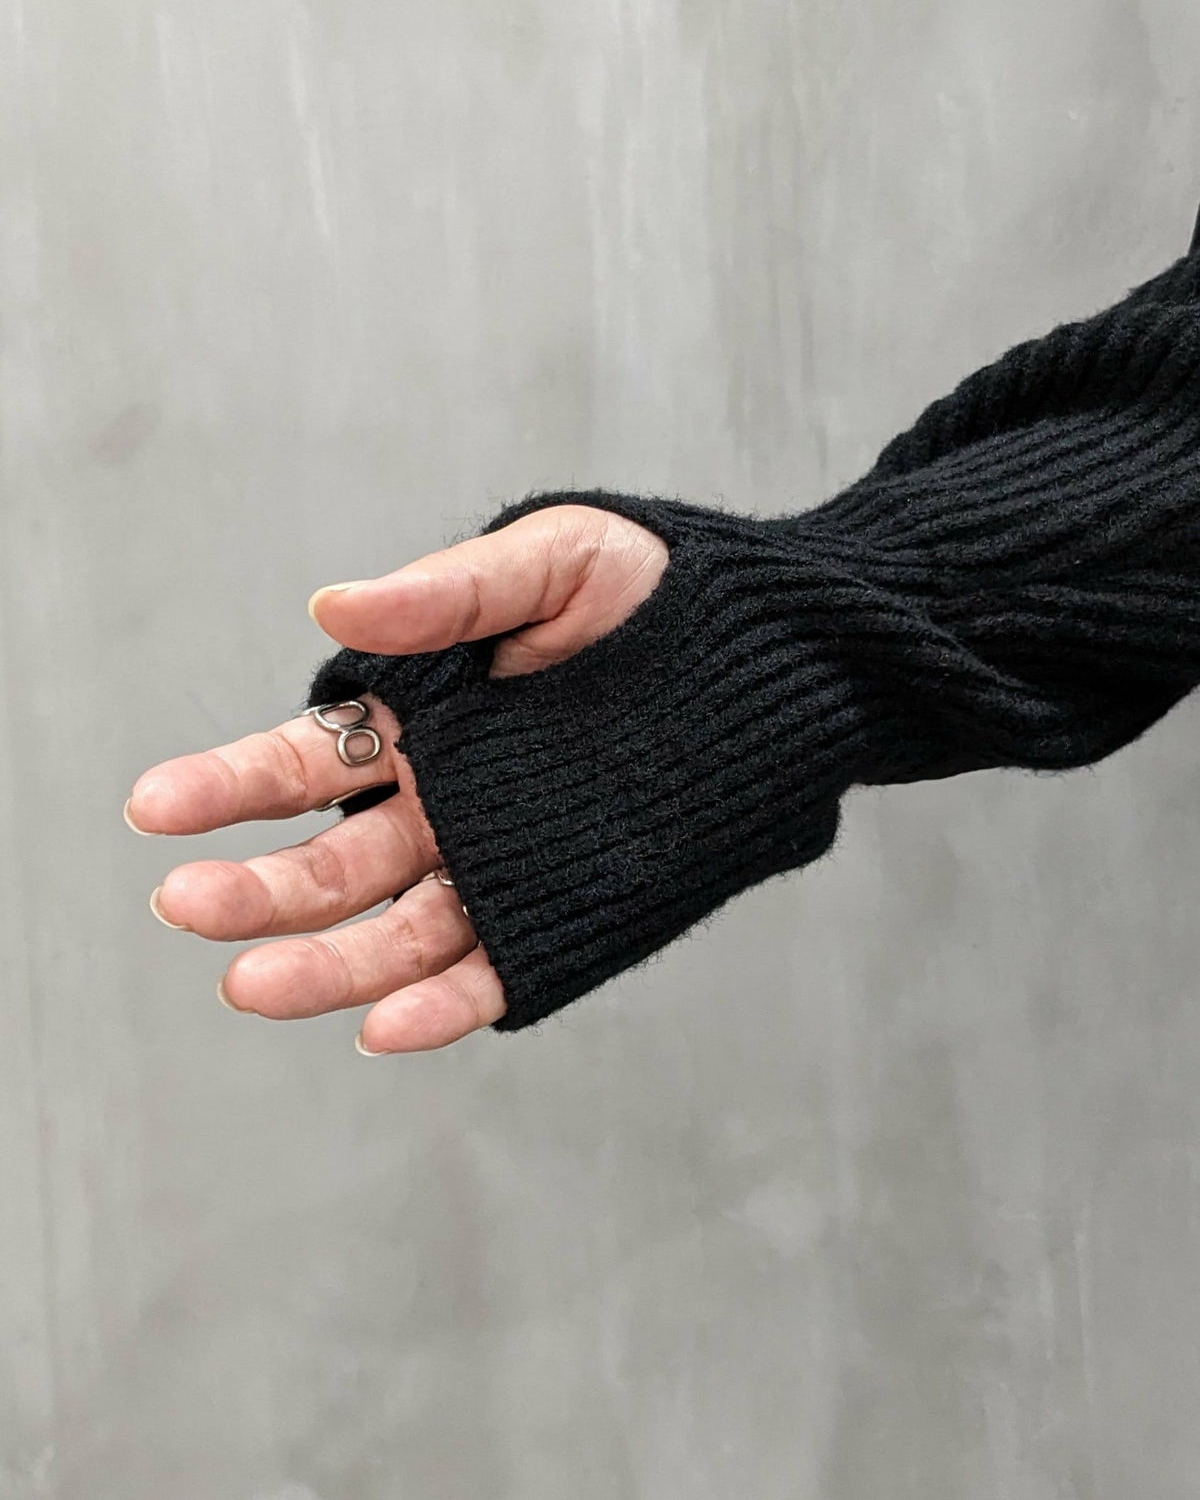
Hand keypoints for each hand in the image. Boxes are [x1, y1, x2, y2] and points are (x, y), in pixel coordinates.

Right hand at [127, 505, 668, 1053]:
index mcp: (423, 721)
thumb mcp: (555, 561)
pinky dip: (441, 1003)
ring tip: (250, 987)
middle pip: (333, 862)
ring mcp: (504, 866)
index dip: (227, 784)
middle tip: (186, 903)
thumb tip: (330, 601)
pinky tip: (384, 1027)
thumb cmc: (659, 593)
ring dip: (325, 964)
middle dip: (256, 888)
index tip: (156, 805)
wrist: (785, 660)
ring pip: (396, 932)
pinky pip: (495, 970)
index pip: (306, 762)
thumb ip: (447, 592)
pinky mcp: (569, 915)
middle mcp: (448, 804)